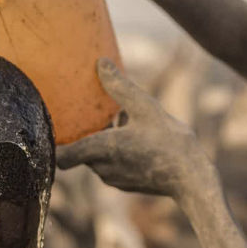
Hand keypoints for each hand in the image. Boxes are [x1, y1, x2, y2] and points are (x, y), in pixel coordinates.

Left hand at [56, 58, 211, 198]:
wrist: (193, 178)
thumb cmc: (170, 142)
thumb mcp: (145, 107)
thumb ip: (119, 86)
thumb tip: (100, 62)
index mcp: (101, 150)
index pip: (63, 156)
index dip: (55, 145)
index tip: (54, 127)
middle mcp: (102, 168)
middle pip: (82, 150)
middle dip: (88, 133)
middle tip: (94, 112)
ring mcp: (115, 180)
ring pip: (98, 157)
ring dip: (105, 140)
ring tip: (122, 120)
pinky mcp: (126, 185)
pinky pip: (112, 165)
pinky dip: (117, 151)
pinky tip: (137, 136)